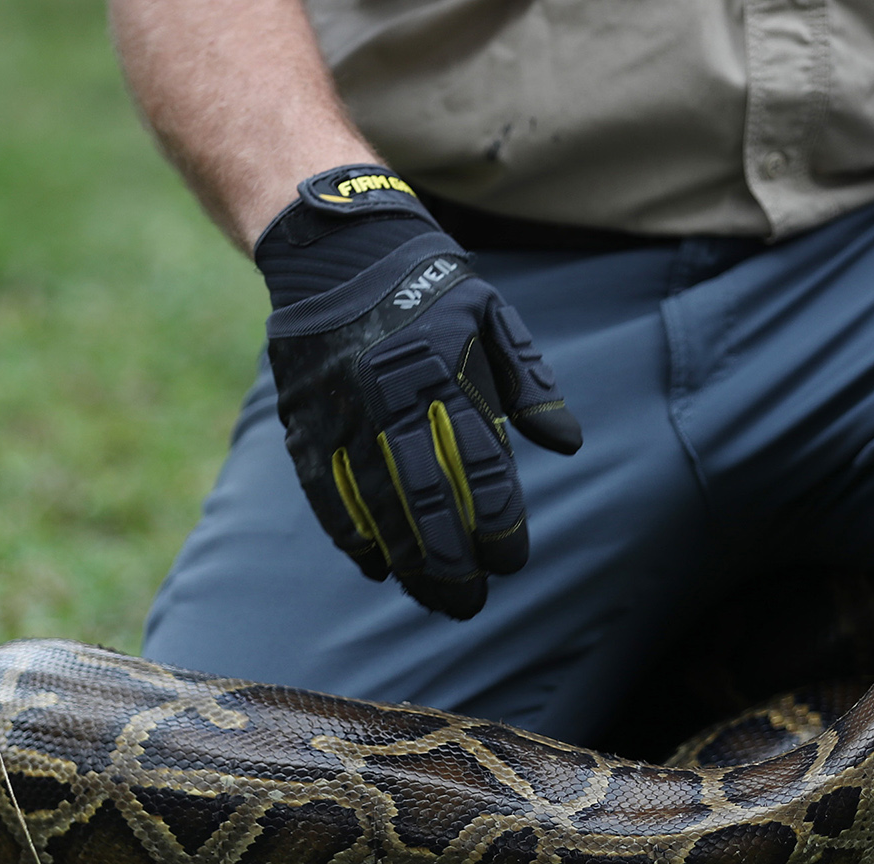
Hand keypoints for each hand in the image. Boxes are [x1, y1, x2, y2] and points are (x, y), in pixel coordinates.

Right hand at [256, 165, 581, 618]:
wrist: (339, 250)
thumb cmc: (431, 288)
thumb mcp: (491, 316)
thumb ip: (530, 382)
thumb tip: (569, 445)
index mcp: (444, 371)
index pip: (479, 463)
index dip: (497, 519)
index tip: (511, 560)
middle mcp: (391, 395)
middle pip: (425, 495)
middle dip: (451, 557)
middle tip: (472, 602)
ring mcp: (342, 411)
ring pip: (375, 501)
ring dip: (406, 558)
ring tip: (433, 598)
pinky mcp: (304, 420)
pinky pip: (326, 489)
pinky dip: (350, 531)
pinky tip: (376, 566)